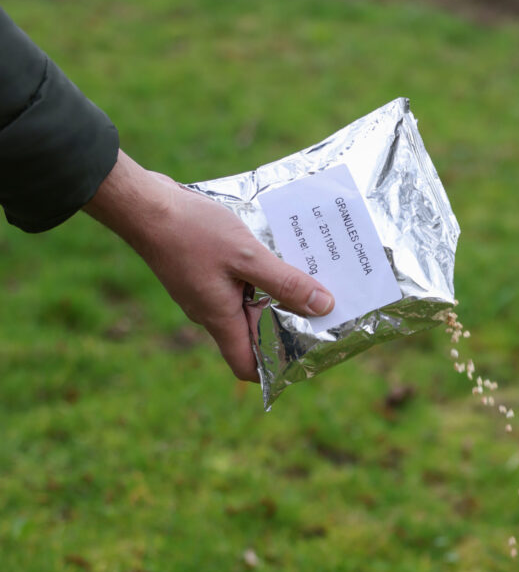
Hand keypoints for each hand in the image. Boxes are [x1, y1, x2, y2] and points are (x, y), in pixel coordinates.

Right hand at [84, 151, 333, 380]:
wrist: (142, 203)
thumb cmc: (191, 231)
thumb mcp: (247, 256)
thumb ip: (286, 283)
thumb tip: (323, 306)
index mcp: (220, 319)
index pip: (248, 367)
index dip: (276, 369)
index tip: (305, 354)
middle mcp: (209, 313)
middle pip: (251, 336)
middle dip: (283, 327)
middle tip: (317, 310)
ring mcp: (202, 292)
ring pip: (245, 306)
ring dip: (272, 296)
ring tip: (304, 278)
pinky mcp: (199, 272)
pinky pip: (233, 284)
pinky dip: (255, 276)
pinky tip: (273, 255)